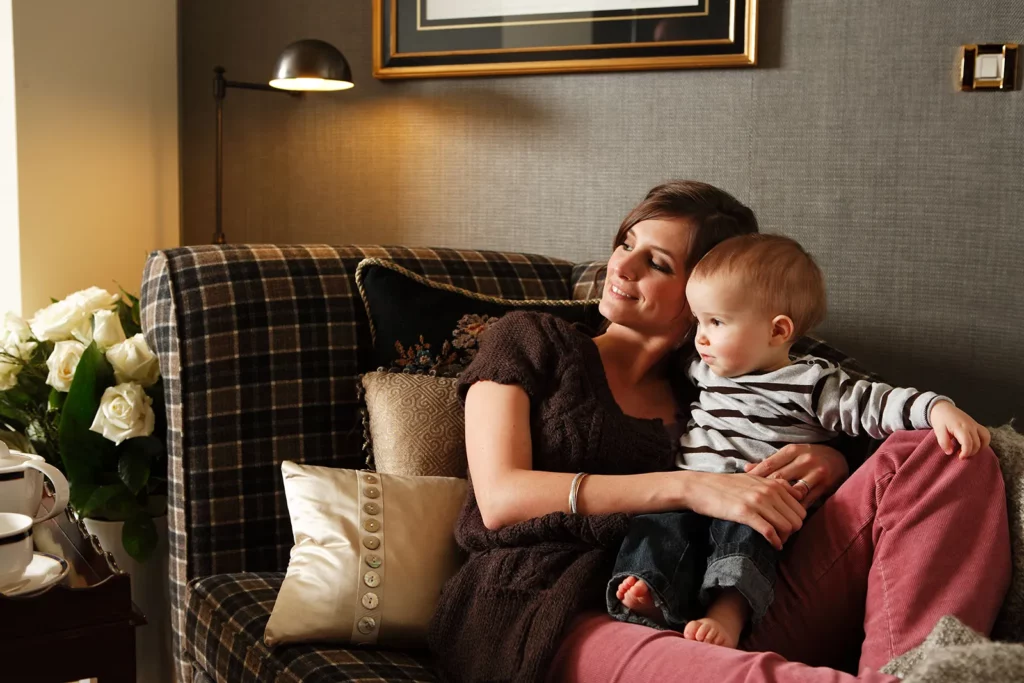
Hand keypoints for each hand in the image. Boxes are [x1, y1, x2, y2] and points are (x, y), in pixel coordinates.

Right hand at [682, 471, 806, 550]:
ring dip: (783, 538)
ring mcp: (757, 501)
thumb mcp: (753, 479)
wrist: (700, 487)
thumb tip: (797, 494)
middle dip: (792, 532)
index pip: (801, 508)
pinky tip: (772, 545)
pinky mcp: (745, 513)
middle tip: (780, 537)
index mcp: (773, 483)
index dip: (795, 521)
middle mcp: (769, 491)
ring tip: (775, 541)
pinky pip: (770, 531)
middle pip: (797, 520)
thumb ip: (775, 484)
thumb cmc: (726, 485)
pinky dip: (774, 542)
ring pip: (787, 527)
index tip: (785, 527)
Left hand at [744, 443, 849, 508]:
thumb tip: (746, 468)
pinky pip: (806, 502)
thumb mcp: (791, 454)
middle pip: (779, 479)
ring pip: (793, 492)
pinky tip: (783, 516)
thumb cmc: (808, 456)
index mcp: (792, 451)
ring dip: (780, 504)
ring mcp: (816, 474)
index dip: (754, 477)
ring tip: (766, 513)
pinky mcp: (825, 488)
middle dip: (764, 493)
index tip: (742, 487)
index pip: (769, 465)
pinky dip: (794, 510)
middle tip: (750, 504)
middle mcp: (804, 461)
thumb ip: (770, 462)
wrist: (839, 459)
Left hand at [929, 400, 989, 458]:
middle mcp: (970, 426)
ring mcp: (975, 424)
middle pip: (977, 443)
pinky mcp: (976, 424)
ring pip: (985, 439)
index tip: (960, 457)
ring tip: (969, 451)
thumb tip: (950, 452)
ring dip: (979, 448)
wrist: (942, 407)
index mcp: (960, 427)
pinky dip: (984, 442)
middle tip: (961, 455)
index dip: (966, 453)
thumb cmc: (940, 419)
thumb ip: (943, 442)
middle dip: (970, 452)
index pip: (968, 443)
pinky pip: (985, 434)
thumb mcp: (938, 431)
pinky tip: (975, 445)